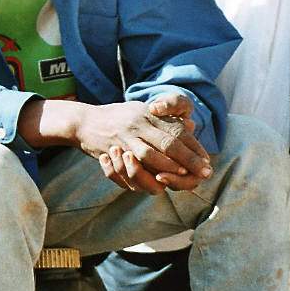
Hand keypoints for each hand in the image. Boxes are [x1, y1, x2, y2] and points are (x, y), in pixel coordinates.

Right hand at [77, 94, 211, 194]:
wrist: (83, 122)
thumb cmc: (117, 117)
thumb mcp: (142, 111)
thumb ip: (166, 118)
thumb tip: (191, 123)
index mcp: (148, 114)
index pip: (176, 131)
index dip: (193, 147)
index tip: (206, 161)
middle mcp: (138, 123)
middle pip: (168, 142)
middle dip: (188, 159)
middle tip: (204, 172)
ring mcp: (124, 136)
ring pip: (150, 154)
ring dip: (168, 166)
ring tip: (183, 175)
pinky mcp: (111, 148)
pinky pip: (130, 163)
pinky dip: (144, 172)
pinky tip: (154, 179)